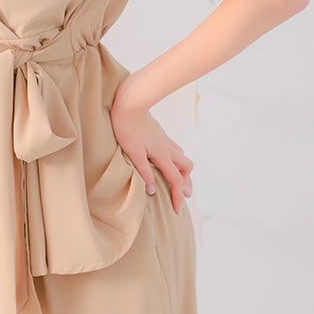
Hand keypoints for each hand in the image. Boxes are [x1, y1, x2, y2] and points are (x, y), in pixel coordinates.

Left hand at [110, 83, 193, 213]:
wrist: (130, 102)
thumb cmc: (127, 127)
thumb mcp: (133, 152)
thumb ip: (144, 172)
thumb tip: (153, 190)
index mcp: (162, 155)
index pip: (175, 180)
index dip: (177, 197)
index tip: (177, 210)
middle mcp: (167, 148)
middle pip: (186, 169)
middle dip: (186, 184)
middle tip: (181, 196)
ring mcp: (165, 139)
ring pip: (182, 158)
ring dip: (183, 171)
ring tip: (176, 181)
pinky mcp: (160, 133)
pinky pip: (175, 149)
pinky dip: (176, 160)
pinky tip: (167, 160)